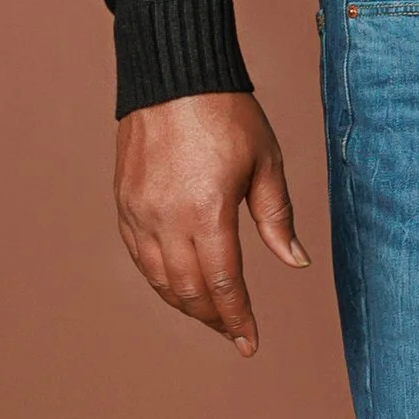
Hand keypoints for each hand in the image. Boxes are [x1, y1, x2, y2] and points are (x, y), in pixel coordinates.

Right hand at [113, 90, 309, 355]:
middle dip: (214, 318)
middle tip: (235, 333)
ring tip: (212, 315)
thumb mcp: (267, 164)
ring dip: (186, 303)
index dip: (238, 318)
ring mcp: (139, 212)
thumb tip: (295, 261)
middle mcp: (166, 219)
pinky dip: (159, 278)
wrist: (174, 76)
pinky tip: (178, 285)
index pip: (224, 283)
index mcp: (207, 211)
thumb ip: (277, 219)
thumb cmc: (228, 114)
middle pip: (189, 290)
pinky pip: (138, 256)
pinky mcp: (124, 202)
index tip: (250, 342)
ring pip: (159, 278)